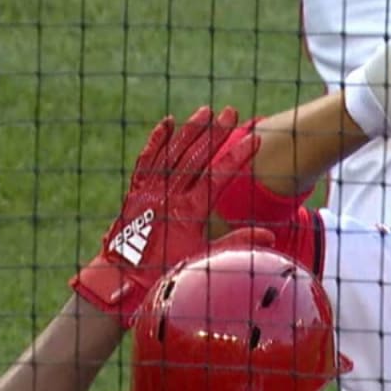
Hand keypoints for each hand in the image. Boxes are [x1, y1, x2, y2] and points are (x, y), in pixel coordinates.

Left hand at [71, 106, 262, 326]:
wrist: (121, 278)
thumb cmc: (165, 272)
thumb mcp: (203, 259)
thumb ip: (234, 244)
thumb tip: (269, 236)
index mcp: (189, 212)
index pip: (218, 177)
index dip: (238, 157)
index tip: (254, 139)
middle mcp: (168, 196)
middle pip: (197, 157)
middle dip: (217, 133)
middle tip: (232, 113)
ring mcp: (149, 190)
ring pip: (173, 153)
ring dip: (190, 131)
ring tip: (206, 112)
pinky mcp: (135, 190)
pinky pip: (146, 160)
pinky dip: (157, 141)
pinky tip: (167, 123)